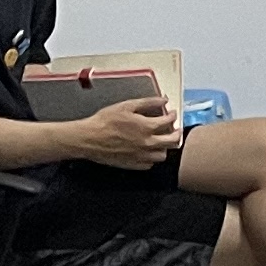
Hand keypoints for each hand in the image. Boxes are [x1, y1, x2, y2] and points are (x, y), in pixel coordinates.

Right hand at [65, 96, 183, 169]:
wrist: (89, 138)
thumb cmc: (105, 121)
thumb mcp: (127, 105)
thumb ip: (148, 102)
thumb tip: (163, 100)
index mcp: (147, 127)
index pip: (169, 122)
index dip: (173, 116)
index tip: (172, 113)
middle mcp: (148, 143)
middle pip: (172, 141)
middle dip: (176, 133)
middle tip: (174, 129)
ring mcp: (141, 156)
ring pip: (162, 155)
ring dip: (164, 147)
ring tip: (161, 141)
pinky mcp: (132, 164)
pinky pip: (149, 164)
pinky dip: (151, 158)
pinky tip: (147, 151)